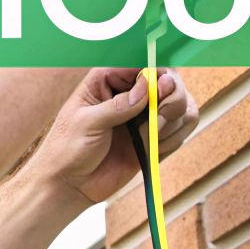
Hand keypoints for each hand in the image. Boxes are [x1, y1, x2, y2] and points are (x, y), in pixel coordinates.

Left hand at [23, 67, 199, 208]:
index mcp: (108, 79)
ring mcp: (144, 115)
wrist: (70, 185)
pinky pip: (180, 129)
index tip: (161, 90)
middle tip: (156, 121)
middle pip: (170, 80)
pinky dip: (175, 138)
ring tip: (151, 138)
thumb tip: (147, 86)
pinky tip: (153, 150)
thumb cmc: (68, 148)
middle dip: (172, 100)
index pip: (143, 63)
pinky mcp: (154, 138)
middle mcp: (131, 93)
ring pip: (182, 105)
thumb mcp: (87, 122)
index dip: (159, 73)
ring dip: (174, 122)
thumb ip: (118, 105)